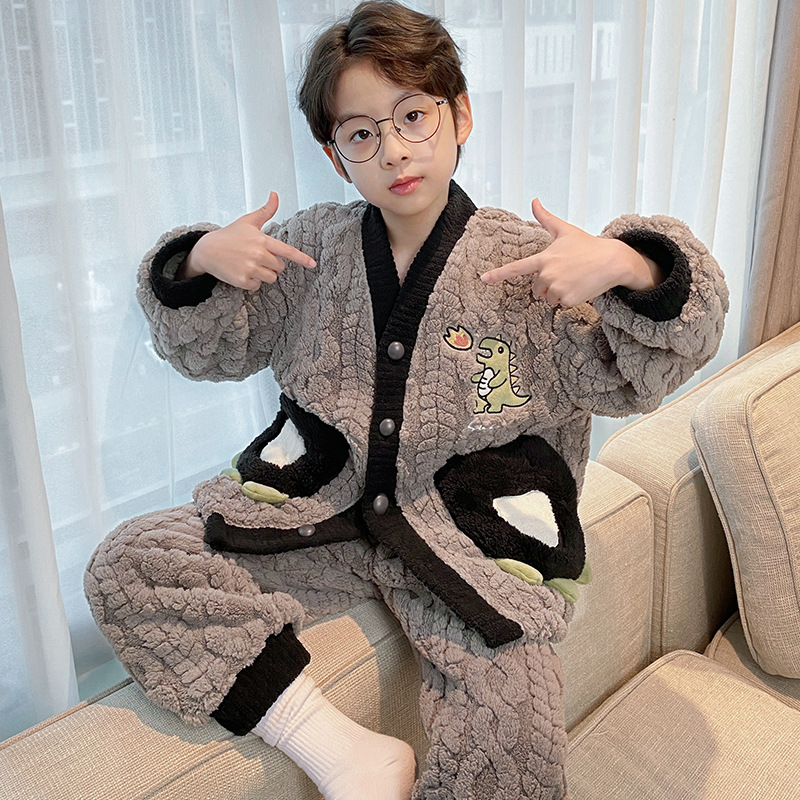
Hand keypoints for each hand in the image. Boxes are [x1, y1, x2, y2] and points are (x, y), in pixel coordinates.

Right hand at [178, 192, 316, 289]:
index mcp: (262, 240)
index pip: (287, 251)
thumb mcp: (248, 221)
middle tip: (256, 257)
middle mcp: (258, 255)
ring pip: (271, 278)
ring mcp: (250, 268)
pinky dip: (252, 282)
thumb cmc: (230, 235)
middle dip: (272, 264)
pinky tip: (242, 272)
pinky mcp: (243, 281)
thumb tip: (275, 195)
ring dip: (264, 274)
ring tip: (249, 264)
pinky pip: (258, 286)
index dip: (301, 258)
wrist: (207, 250)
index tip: (313, 264)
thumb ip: (266, 211)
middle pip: (280, 267)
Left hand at [481, 199, 659, 306]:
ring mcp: (557, 287)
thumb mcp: (565, 230)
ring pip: (548, 298)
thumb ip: (545, 218)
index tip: (484, 278)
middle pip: (536, 288)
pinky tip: (580, 287)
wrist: (613, 261)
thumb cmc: (588, 245)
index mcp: (544, 258)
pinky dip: (570, 298)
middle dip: (548, 284)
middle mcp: (547, 274)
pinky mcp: (567, 299)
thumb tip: (534, 201)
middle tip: (567, 272)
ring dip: (559, 292)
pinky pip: (561, 304)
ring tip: (574, 279)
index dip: (498, 274)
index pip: (516, 268)